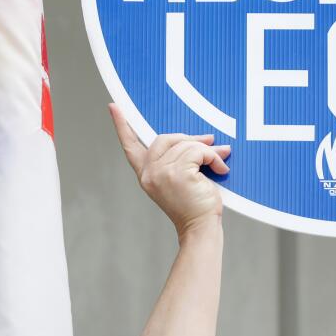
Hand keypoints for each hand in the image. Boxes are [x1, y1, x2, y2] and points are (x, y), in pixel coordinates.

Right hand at [109, 104, 231, 239]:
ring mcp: (161, 172)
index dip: (122, 126)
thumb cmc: (195, 206)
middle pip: (165, 138)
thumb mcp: (183, 178)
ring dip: (207, 151)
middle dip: (189, 139)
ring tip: (219, 164)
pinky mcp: (177, 173)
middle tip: (210, 143)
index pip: (130, 146)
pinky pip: (199, 151)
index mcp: (147, 174)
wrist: (200, 228)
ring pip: (186, 144)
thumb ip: (184, 158)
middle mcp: (149, 172)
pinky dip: (213, 157)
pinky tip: (221, 170)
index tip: (114, 107)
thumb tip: (208, 138)